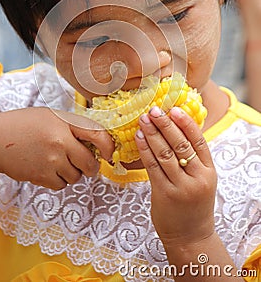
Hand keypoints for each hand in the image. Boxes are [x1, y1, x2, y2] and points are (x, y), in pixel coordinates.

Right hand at [0, 107, 113, 189]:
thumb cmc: (23, 125)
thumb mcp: (50, 116)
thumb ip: (72, 127)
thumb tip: (96, 142)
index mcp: (65, 122)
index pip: (98, 134)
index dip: (108, 146)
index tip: (109, 153)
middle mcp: (61, 141)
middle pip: (90, 163)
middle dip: (91, 167)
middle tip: (86, 164)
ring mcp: (52, 160)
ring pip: (76, 176)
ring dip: (72, 173)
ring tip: (57, 161)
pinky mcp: (42, 176)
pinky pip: (61, 185)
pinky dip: (58, 180)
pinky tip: (47, 168)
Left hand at [135, 106, 216, 247]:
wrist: (190, 237)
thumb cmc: (193, 203)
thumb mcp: (201, 180)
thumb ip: (192, 158)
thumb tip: (174, 128)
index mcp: (209, 171)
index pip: (199, 141)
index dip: (185, 123)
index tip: (173, 109)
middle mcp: (197, 178)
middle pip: (180, 145)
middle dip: (165, 125)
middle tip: (153, 110)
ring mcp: (181, 187)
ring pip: (164, 154)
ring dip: (152, 134)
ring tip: (143, 120)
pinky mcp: (164, 194)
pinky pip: (152, 166)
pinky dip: (145, 149)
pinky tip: (139, 138)